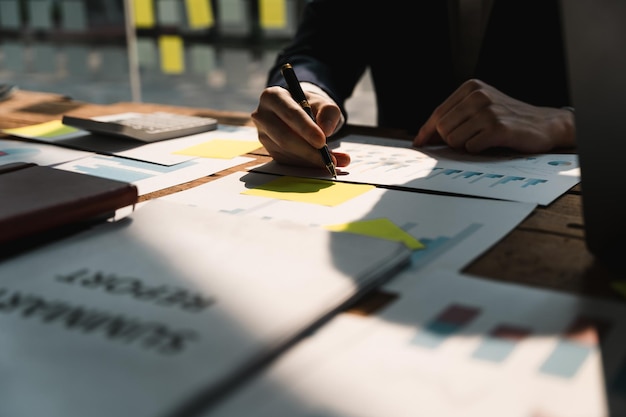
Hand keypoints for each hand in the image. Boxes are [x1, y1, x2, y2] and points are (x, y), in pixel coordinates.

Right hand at [251, 86, 350, 167]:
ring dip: (309, 159)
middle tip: (328, 158)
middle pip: (284, 136)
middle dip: (308, 150)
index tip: (322, 141)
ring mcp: (263, 134)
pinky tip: (320, 162)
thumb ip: (328, 113)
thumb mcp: (323, 103)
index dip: (306, 128)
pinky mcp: (268, 149)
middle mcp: (262, 115)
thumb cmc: (310, 106)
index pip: (289, 113)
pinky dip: (305, 164)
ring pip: (285, 151)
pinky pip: (286, 160)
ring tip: (332, 161)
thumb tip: (326, 130)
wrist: (300, 113)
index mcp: (273, 96)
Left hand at [413, 79, 574, 153]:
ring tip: (482, 138)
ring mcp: (488, 111)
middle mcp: (478, 96)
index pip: (438, 114)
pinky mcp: (497, 128)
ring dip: (465, 145)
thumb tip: (424, 136)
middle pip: (442, 129)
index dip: (427, 132)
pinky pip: (470, 147)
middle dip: (451, 140)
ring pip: (453, 140)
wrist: (544, 124)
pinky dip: (478, 149)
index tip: (419, 143)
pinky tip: (491, 142)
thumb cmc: (507, 118)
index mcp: (470, 87)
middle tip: (471, 138)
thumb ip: (454, 117)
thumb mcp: (479, 108)